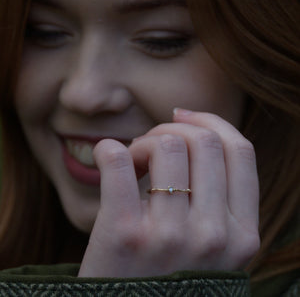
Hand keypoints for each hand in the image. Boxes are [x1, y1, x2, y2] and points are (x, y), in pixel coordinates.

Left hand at [78, 110, 259, 276]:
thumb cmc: (168, 273)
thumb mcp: (211, 244)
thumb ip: (217, 198)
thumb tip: (193, 127)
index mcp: (242, 235)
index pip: (240, 151)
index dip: (212, 123)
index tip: (184, 118)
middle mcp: (214, 236)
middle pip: (203, 141)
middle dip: (172, 131)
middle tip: (151, 147)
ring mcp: (170, 236)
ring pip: (166, 145)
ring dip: (144, 142)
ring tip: (134, 163)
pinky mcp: (126, 234)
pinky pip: (118, 161)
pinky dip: (109, 149)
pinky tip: (107, 157)